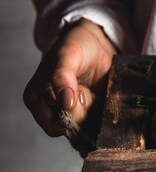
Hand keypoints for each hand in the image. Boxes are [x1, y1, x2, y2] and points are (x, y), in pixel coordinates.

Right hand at [23, 19, 116, 136]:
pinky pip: (98, 123)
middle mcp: (51, 110)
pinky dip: (103, 111)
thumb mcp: (67, 55)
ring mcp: (71, 113)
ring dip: (94, 110)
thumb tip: (65, 102)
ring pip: (86, 127)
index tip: (80, 93)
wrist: (96, 42)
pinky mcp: (89, 112)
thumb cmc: (76, 45)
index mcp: (36, 98)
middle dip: (84, 110)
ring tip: (91, 90)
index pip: (53, 125)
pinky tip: (101, 95)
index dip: (70, 114)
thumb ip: (62, 77)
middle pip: (72, 129)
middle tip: (86, 90)